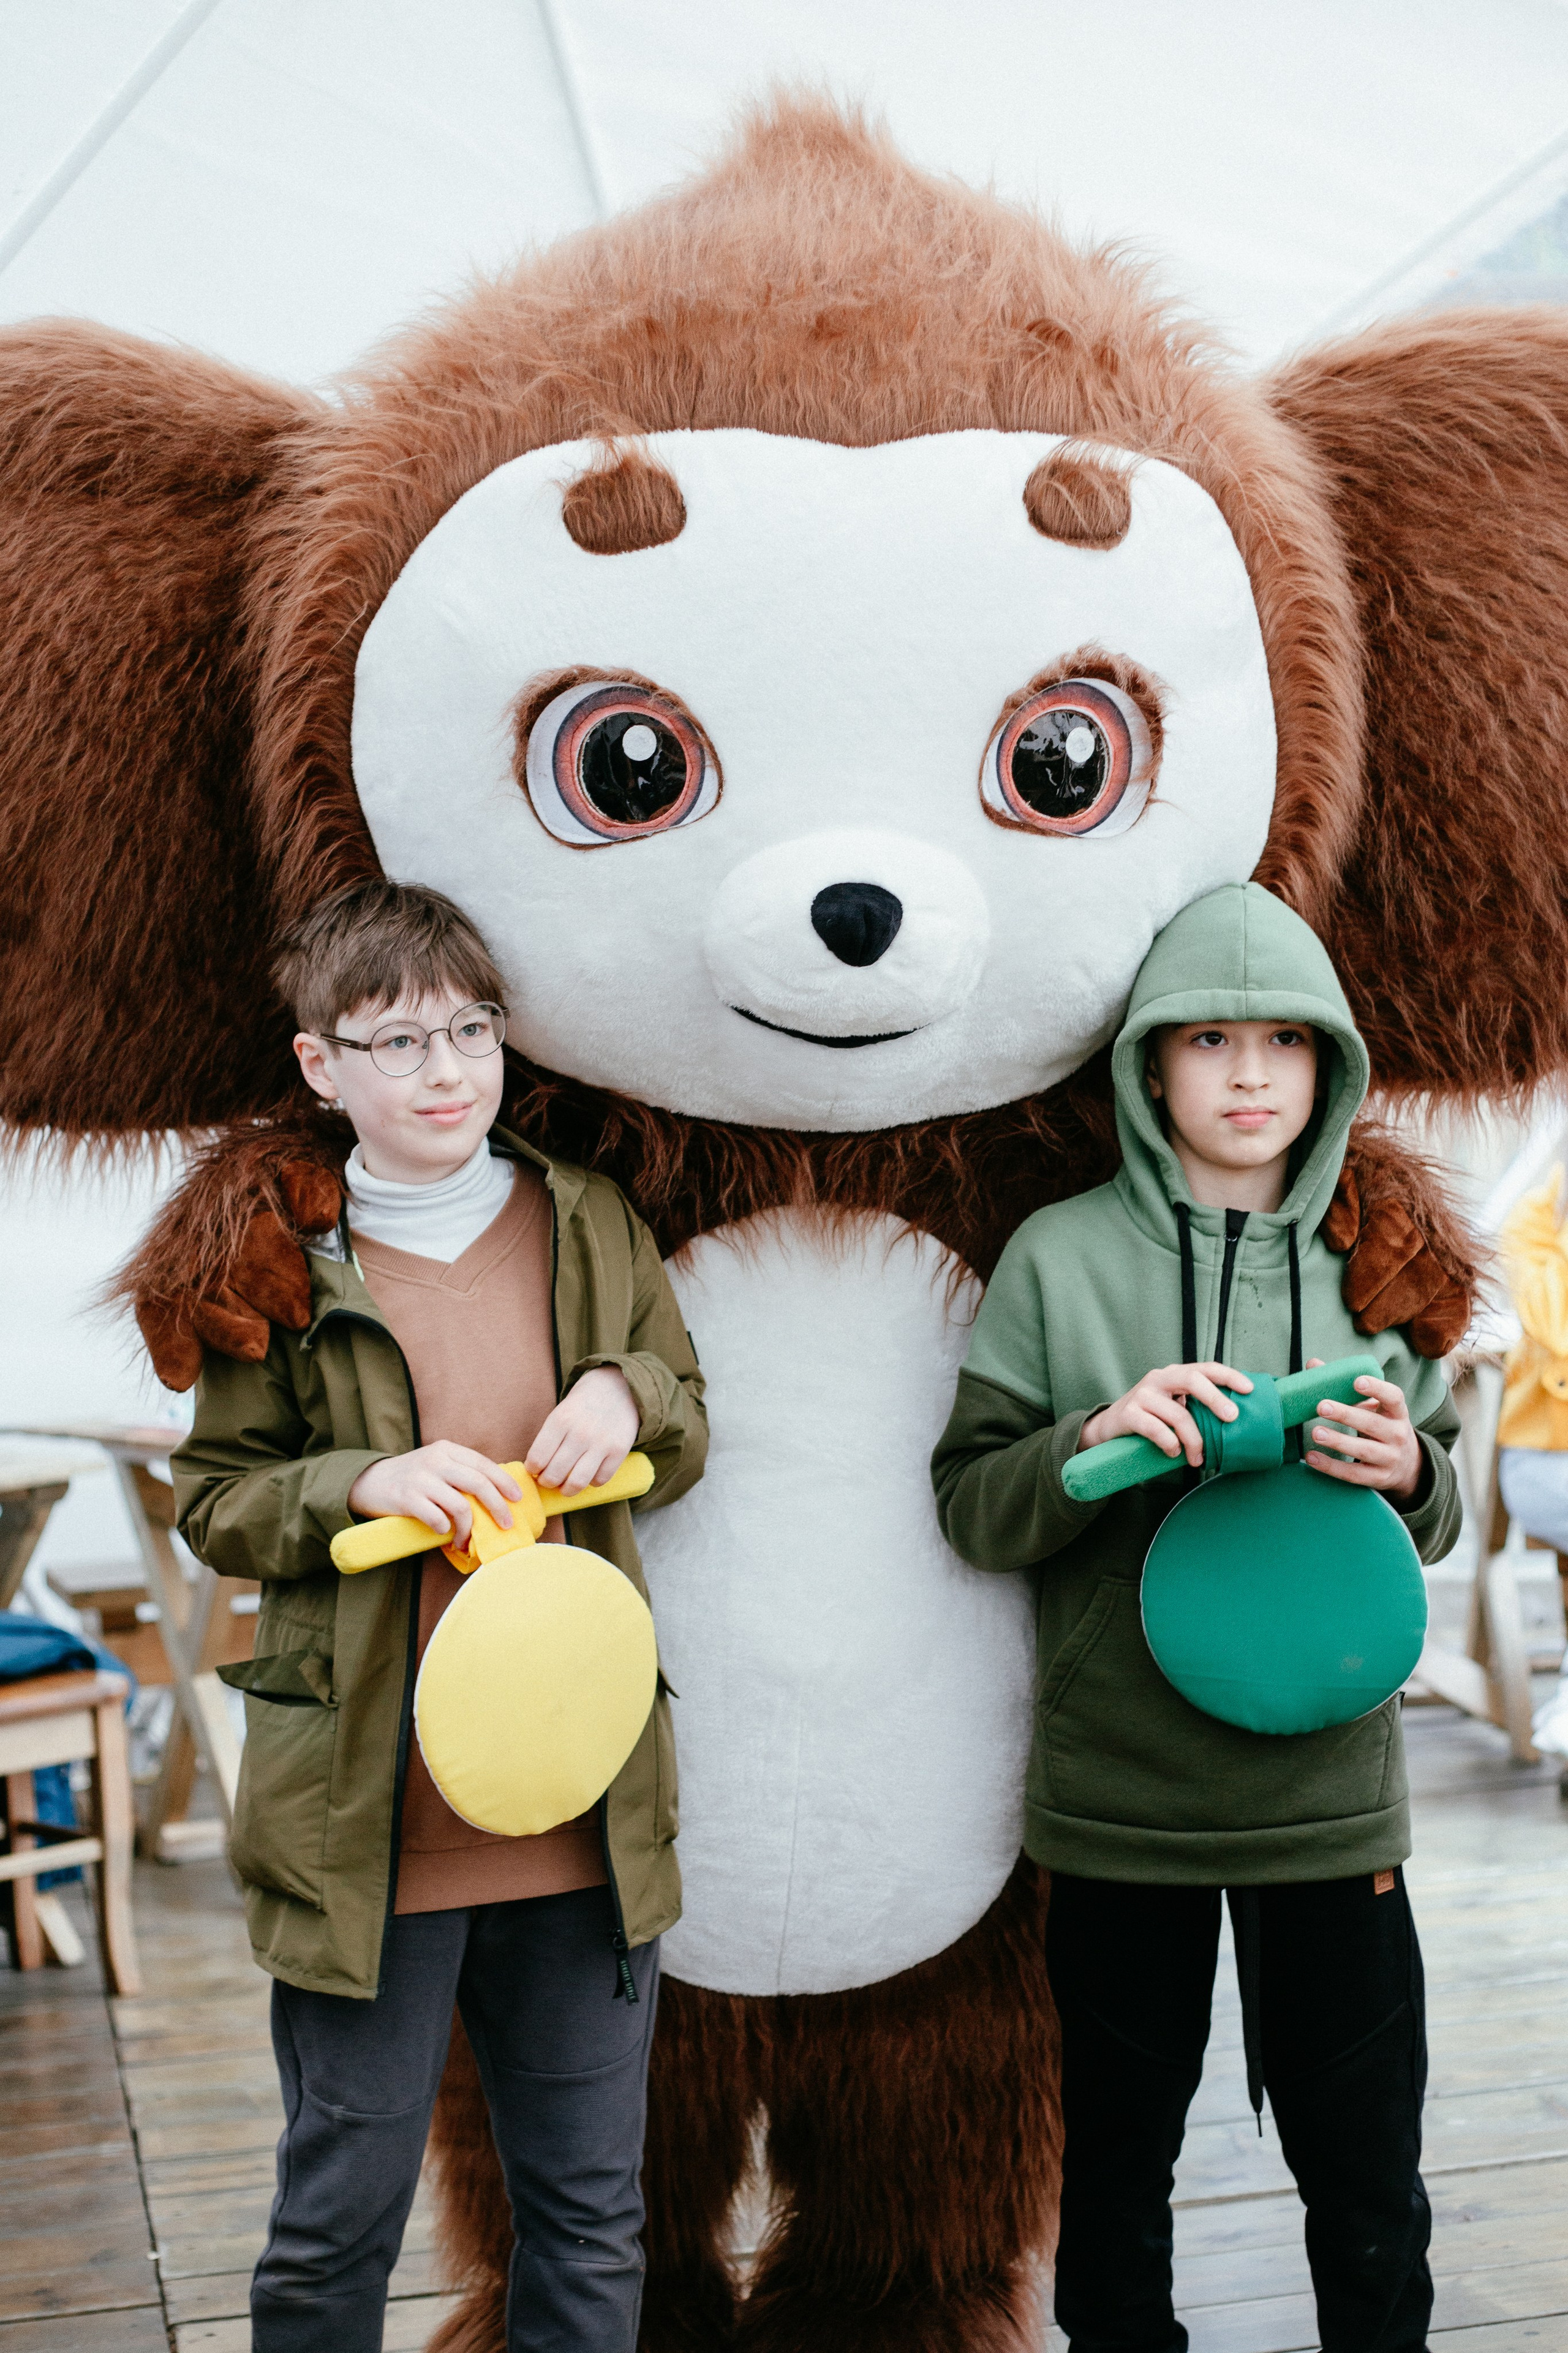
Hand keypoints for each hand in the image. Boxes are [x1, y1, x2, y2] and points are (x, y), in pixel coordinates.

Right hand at [347, 1444, 522, 1547]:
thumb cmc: (412, 1478)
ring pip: (460, 1505)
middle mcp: (436, 1461)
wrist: (369, 1482)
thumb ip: (461, 1472)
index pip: (483, 1464)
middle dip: (497, 1507)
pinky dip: (445, 1530)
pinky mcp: (406, 1498)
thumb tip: (497, 1493)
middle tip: (506, 1524)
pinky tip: (444, 1534)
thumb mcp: (436, 1465)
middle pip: (478, 1483)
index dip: (504, 1481)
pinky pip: (436, 1518)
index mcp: (447, 1450)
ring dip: (469, 1528)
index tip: (518, 1498)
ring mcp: (420, 1479)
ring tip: (466, 1539)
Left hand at [526, 1367, 639, 1496]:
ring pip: (577, 1482)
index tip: (535, 1469)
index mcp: (560, 1420)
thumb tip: (537, 1469)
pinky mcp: (619, 1450)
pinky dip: (592, 1482)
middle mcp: (580, 1433)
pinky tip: (589, 1474)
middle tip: (548, 1480)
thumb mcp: (561, 1412)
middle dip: (547, 1482)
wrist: (619, 1386)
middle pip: (554, 1474)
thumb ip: (549, 1438)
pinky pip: (600, 1480)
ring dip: (567, 1490)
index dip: (532, 1469)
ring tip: (565, 1487)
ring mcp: (601, 1443)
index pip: (537, 1458)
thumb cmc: (583, 1403)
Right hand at [1079, 1363, 1252, 1466]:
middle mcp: (1158, 1379)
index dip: (1228, 1375)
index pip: (1205, 1368)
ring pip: (1177, 1414)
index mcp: (1173, 1375)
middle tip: (1232, 1418)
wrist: (1107, 1429)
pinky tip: (1173, 1453)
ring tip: (1197, 1459)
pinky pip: (1155, 1429)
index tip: (1249, 1389)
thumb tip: (1234, 1421)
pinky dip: (1169, 1443)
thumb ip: (1196, 1408)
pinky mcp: (1128, 1413)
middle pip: (1191, 1380)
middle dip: (1215, 1398)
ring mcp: (1142, 1395)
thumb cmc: (1150, 1420)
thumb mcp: (1173, 1407)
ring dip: (1193, 1440)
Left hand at [1302, 1360, 1421, 1500]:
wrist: (1407, 1466)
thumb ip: (1345, 1387)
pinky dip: (1331, 1466)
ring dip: (1338, 1441)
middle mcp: (1398, 1435)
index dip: (1377, 1388)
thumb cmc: (1381, 1427)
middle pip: (1372, 1424)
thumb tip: (1313, 1365)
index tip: (1357, 1381)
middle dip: (1346, 1415)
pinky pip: (1354, 1473)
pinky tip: (1312, 1457)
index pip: (1394, 1398)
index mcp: (1397, 1413)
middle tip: (1321, 1406)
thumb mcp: (1373, 1408)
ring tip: (1315, 1432)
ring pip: (1363, 1450)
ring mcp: (1390, 1458)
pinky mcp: (1378, 1478)